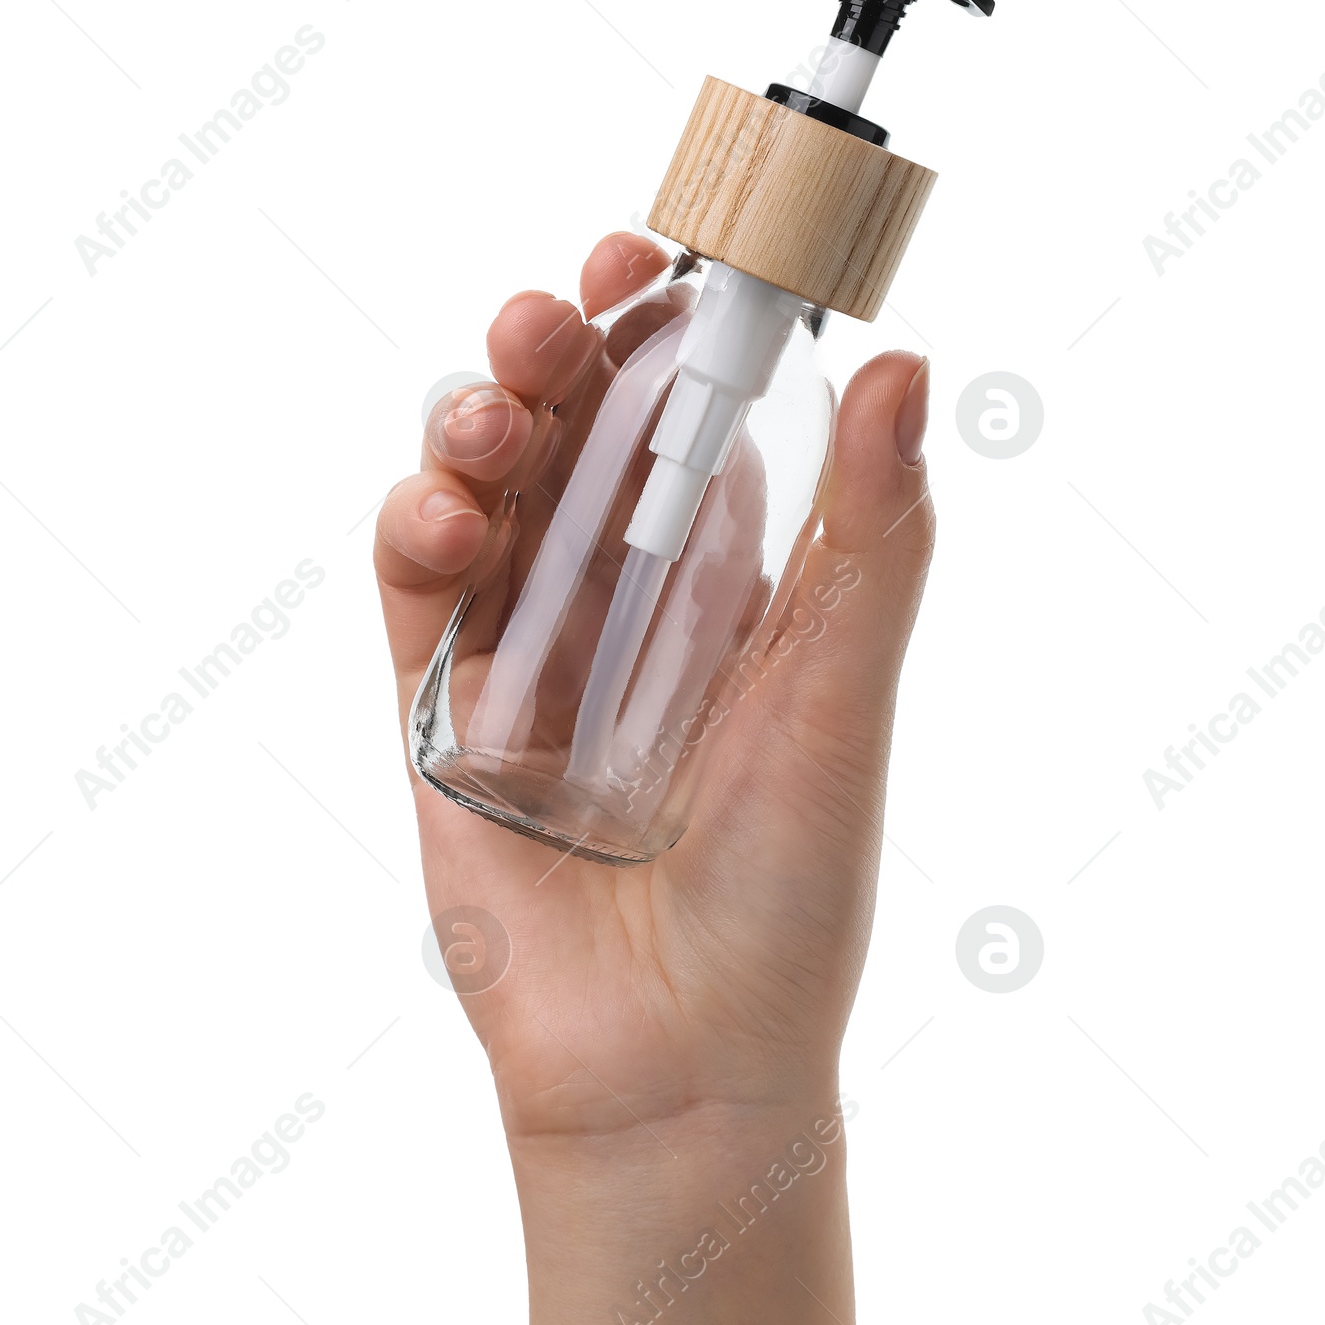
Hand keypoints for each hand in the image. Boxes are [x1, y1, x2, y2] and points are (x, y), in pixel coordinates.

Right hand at [374, 233, 933, 1149]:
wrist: (686, 1063)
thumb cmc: (788, 895)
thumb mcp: (846, 700)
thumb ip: (873, 541)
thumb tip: (910, 366)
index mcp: (723, 581)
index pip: (684, 417)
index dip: (666, 331)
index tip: (665, 261)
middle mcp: (620, 599)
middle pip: (567, 431)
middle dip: (555, 351)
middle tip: (563, 310)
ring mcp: (524, 652)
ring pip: (481, 490)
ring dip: (476, 423)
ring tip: (498, 410)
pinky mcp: (441, 714)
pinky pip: (415, 593)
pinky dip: (419, 532)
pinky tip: (448, 516)